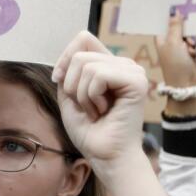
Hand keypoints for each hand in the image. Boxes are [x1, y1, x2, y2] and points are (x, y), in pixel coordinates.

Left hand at [52, 31, 148, 171]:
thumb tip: (69, 57)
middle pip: (81, 54)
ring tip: (96, 111)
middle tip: (87, 107)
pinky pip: (99, 75)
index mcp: (111, 65)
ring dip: (82, 94)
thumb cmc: (90, 132)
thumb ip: (68, 72)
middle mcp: (124, 65)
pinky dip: (92, 96)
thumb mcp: (70, 96)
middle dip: (72, 85)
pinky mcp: (136, 81)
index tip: (59, 79)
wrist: (105, 157)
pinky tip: (103, 110)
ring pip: (87, 65)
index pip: (84, 38)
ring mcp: (133, 72)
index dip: (66, 57)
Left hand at [155, 10, 195, 85]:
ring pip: (194, 35)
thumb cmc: (175, 64)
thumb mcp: (173, 42)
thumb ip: (175, 26)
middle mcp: (173, 42)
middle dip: (188, 32)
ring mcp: (184, 48)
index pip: (166, 23)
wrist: (188, 84)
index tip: (180, 7)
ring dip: (194, 42)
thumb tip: (175, 11)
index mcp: (163, 39)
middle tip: (188, 39)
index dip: (172, 16)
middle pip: (182, 27)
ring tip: (191, 51)